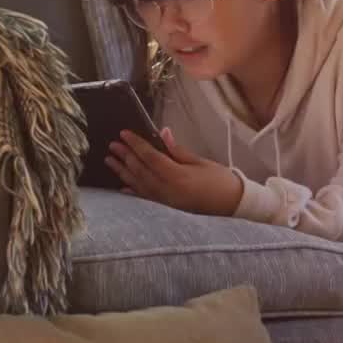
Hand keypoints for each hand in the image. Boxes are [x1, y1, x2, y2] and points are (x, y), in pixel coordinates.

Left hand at [106, 128, 242, 216]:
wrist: (233, 206)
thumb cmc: (220, 181)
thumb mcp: (200, 162)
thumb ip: (178, 150)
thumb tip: (162, 133)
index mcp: (177, 176)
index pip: (150, 157)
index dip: (136, 144)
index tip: (124, 134)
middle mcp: (167, 190)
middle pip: (140, 170)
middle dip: (125, 156)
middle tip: (113, 144)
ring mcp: (165, 201)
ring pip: (138, 184)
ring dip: (123, 171)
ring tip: (110, 160)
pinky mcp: (167, 208)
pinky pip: (145, 198)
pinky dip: (132, 191)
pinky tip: (122, 187)